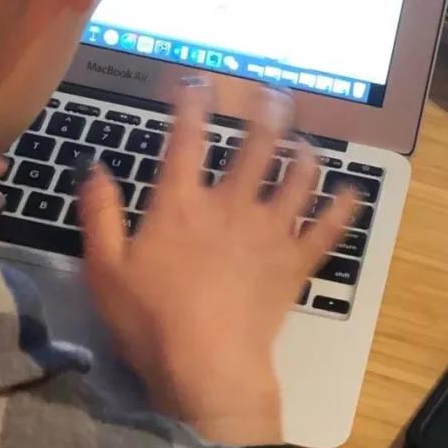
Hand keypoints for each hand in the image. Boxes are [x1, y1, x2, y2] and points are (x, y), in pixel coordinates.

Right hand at [78, 80, 359, 445]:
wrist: (207, 364)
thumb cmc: (150, 320)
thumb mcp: (104, 268)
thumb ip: (99, 213)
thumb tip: (95, 168)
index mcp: (180, 204)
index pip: (185, 140)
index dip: (191, 105)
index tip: (198, 83)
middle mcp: (230, 206)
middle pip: (255, 146)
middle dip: (267, 113)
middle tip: (276, 92)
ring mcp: (269, 231)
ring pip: (297, 178)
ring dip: (305, 154)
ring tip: (307, 142)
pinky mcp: (296, 262)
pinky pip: (327, 228)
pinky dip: (343, 208)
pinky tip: (353, 192)